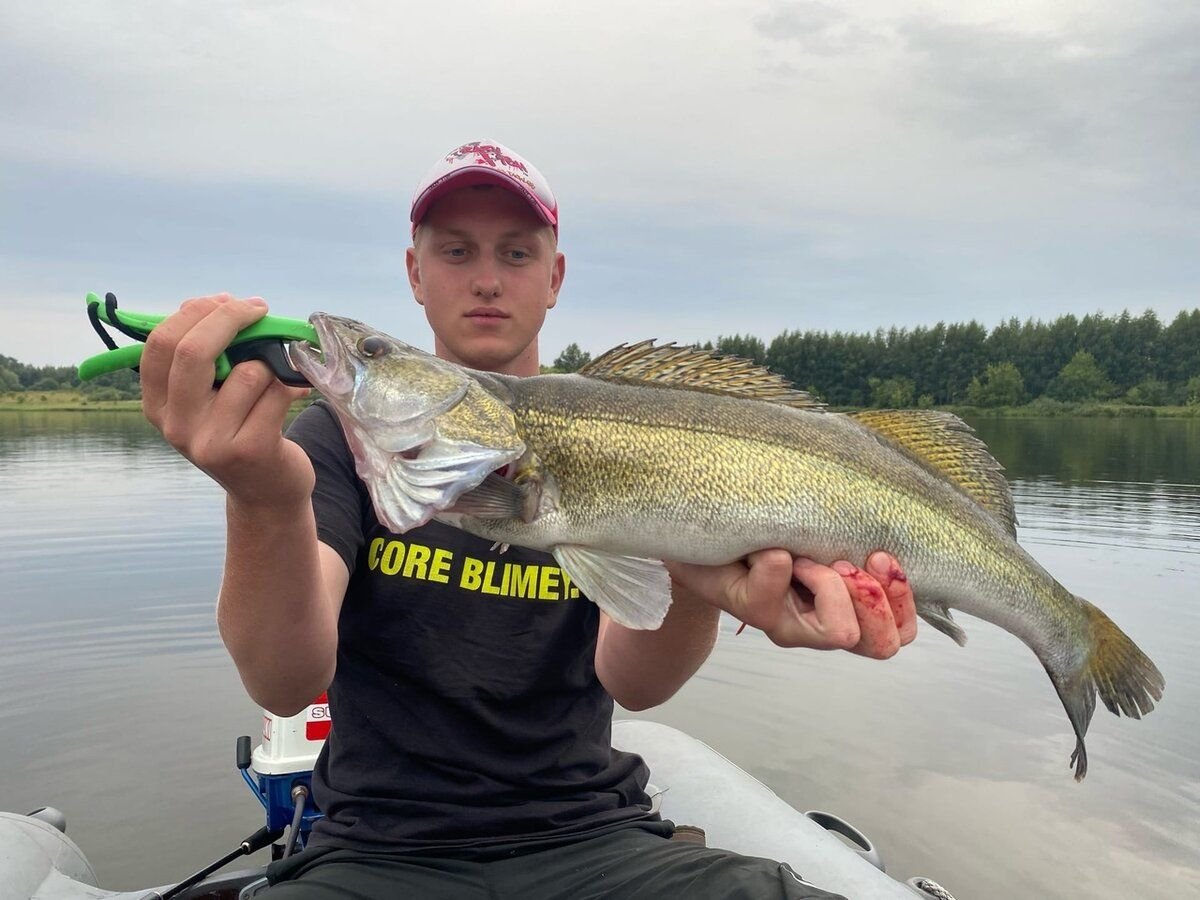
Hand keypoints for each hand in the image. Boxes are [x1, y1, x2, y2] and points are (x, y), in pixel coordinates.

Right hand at [140, 294, 313, 507]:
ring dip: (271, 363)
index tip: (226, 301)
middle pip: (193, 351)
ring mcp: (212, 442)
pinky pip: (276, 392)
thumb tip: (218, 303)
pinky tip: (296, 392)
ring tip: (276, 378)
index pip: (160, 344)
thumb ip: (204, 357)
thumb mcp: (208, 399)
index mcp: (157, 405)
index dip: (195, 312)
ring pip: (248, 371)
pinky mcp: (250, 450)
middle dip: (230, 318)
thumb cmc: (239, 431)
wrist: (266, 493)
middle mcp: (177, 426)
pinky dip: (292, 384)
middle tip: (258, 309)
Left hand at [665, 550, 916, 658]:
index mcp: (844, 613)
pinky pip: (770, 594)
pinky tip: (765, 549)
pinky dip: (776, 564)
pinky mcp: (748, 608)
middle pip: (880, 645)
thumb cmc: (771, 535)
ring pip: (839, 633)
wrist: (704, 539)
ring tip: (807, 558)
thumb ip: (854, 543)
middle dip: (874, 597)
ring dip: (832, 584)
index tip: (876, 555)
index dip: (898, 597)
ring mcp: (783, 625)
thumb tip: (871, 552)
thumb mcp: (822, 536)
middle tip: (845, 563)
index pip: (900, 634)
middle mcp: (816, 629)